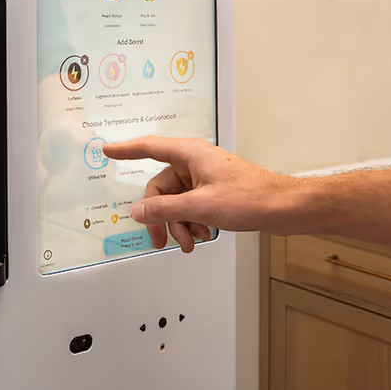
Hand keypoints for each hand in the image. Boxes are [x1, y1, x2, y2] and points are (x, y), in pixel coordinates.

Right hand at [101, 136, 291, 252]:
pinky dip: (192, 222)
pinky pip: (190, 206)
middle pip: (160, 187)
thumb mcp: (200, 207)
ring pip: (175, 201)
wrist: (283, 208)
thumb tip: (138, 211)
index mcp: (190, 154)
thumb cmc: (251, 197)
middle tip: (161, 238)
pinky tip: (202, 235)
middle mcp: (195, 162)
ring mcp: (205, 177)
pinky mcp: (214, 191)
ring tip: (190, 241)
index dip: (126, 149)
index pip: (148, 148)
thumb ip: (164, 209)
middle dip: (161, 215)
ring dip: (178, 223)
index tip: (107, 150)